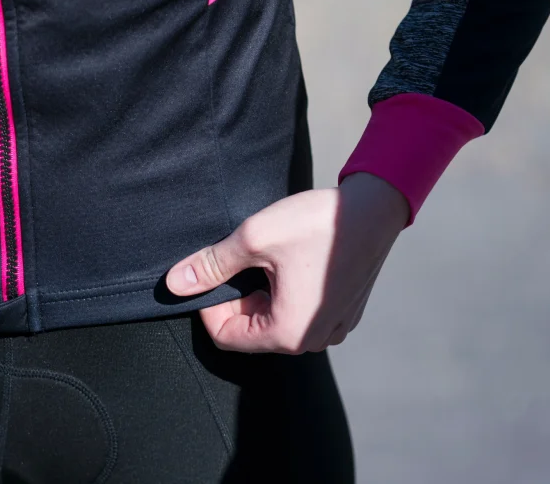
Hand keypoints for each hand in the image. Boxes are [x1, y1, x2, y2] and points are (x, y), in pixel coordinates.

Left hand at [165, 173, 408, 352]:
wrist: (375, 208)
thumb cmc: (317, 224)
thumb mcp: (254, 239)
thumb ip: (211, 265)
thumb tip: (174, 284)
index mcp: (289, 333)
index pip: (225, 337)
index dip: (208, 306)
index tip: (213, 273)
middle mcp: (313, 341)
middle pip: (251, 331)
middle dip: (236, 298)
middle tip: (238, 259)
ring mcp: (333, 328)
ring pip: (275, 321)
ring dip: (260, 294)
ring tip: (266, 258)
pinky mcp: (343, 313)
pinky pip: (300, 313)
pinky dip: (285, 293)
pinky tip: (289, 262)